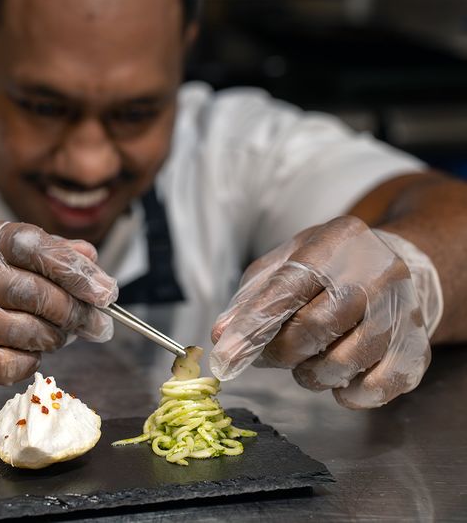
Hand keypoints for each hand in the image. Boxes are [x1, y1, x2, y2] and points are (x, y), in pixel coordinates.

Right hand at [0, 218, 116, 399]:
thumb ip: (31, 251)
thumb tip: (88, 258)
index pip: (28, 244)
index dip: (72, 265)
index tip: (104, 286)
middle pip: (33, 291)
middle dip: (75, 309)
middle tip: (98, 321)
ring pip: (28, 331)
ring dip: (55, 336)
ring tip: (58, 334)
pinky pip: (12, 364)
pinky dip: (29, 359)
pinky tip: (24, 352)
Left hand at [210, 216, 442, 408]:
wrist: (397, 264)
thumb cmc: (330, 265)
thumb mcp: (285, 263)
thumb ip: (251, 297)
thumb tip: (222, 335)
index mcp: (334, 244)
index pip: (285, 291)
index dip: (251, 328)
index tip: (224, 357)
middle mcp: (375, 274)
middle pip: (314, 329)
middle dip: (280, 352)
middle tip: (271, 354)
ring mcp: (402, 312)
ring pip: (343, 363)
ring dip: (310, 373)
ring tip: (308, 358)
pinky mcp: (416, 348)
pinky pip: (375, 388)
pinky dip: (347, 393)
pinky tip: (340, 375)